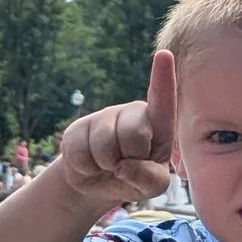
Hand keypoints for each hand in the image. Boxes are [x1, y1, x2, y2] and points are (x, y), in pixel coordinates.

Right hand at [55, 50, 177, 208]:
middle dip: (131, 158)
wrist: (97, 183)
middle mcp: (133, 113)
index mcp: (158, 124)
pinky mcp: (78, 128)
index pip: (163, 99)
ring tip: (108, 164)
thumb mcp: (154, 186)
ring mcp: (104, 117)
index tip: (164, 54)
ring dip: (106, 165)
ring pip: (105, 145)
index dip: (163, 77)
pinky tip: (90, 164)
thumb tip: (124, 165)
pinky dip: (86, 168)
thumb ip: (151, 179)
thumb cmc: (135, 178)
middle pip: (135, 135)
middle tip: (126, 164)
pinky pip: (80, 152)